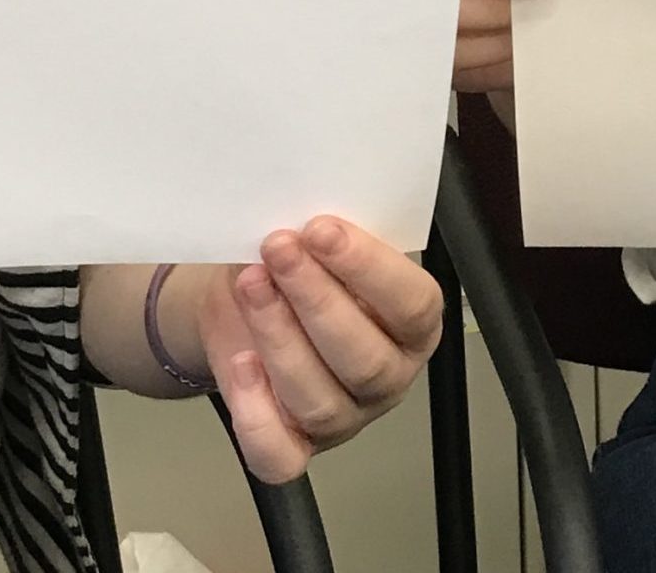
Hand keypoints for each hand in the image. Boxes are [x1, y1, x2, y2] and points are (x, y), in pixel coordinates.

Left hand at [188, 219, 443, 483]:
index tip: (321, 227)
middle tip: (278, 248)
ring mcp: (343, 417)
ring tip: (252, 284)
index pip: (411, 305)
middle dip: (316, 299)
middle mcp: (386, 377)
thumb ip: (329, 229)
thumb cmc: (298, 263)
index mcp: (413, 324)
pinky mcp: (297, 445)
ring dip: (279, 337)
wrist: (249, 294)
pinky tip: (242, 365)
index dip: (368, 268)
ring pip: (319, 400)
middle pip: (365, 358)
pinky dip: (257, 416)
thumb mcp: (320, 237)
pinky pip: (281, 456)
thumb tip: (308, 198)